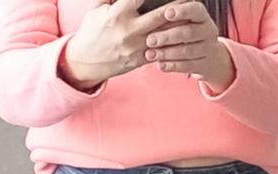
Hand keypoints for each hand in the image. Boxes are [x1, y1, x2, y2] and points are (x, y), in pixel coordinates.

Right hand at [65, 0, 190, 84]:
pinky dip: (172, 42)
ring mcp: (135, 48)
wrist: (85, 62)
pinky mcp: (139, 60)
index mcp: (117, 15)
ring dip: (179, 24)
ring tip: (192, 14)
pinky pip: (160, 50)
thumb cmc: (91, 30)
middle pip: (160, 15)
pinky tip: (183, 33)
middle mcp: (128, 32)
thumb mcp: (96, 7)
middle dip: (177, 6)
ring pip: (164, 35)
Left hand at [141, 1, 236, 91]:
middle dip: (168, 37)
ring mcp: (207, 50)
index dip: (182, 12)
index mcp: (202, 17)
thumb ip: (172, 18)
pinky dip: (172, 66)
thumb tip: (155, 14)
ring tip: (150, 54)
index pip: (195, 10)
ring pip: (187, 51)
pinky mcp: (203, 66)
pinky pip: (187, 66)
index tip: (166, 13)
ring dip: (167, 53)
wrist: (210, 57)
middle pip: (189, 33)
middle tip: (150, 40)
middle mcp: (208, 32)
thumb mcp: (185, 22)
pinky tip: (160, 65)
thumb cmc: (189, 33)